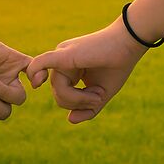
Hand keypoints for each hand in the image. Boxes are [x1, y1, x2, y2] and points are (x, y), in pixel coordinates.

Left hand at [27, 19, 148, 123]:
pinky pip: (39, 65)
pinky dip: (35, 74)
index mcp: (69, 68)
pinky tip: (36, 84)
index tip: (96, 99)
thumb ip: (86, 108)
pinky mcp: (62, 54)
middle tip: (98, 97)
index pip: (62, 94)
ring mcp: (61, 56)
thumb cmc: (118, 65)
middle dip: (78, 103)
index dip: (77, 103)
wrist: (129, 43)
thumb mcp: (102, 93)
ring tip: (97, 94)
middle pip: (58, 94)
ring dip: (77, 99)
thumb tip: (70, 119)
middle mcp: (61, 61)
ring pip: (58, 90)